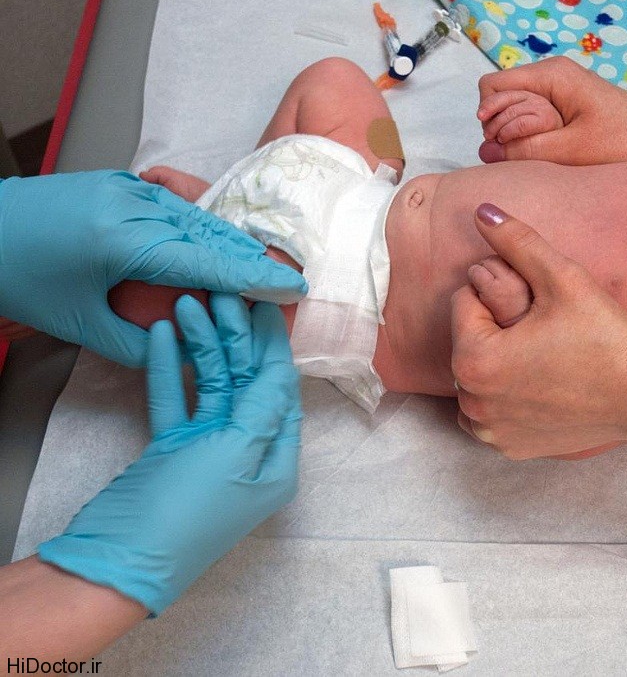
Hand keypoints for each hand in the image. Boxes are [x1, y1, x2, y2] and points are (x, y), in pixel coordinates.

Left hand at [0, 171, 307, 365]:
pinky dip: (200, 230)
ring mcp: (126, 188)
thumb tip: (186, 351)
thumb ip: (139, 344)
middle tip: (281, 288)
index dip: (256, 278)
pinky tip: (212, 247)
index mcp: (126, 241)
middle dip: (250, 262)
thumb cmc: (18, 277)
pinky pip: (175, 207)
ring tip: (255, 272)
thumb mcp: (79, 324)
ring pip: (197, 218)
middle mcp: (133, 206)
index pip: (209, 262)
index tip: (294, 288)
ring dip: (227, 245)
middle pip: (212, 235)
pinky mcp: (118, 184)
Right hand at [37, 294, 301, 614]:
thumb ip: (261, 407)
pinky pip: (177, 400)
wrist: (118, 558)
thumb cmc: (188, 511)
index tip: (267, 304)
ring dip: (202, 345)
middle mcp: (248, 452)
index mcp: (277, 460)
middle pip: (248, 382)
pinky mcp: (171, 449)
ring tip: (190, 302)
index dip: (273, 346)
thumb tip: (283, 370)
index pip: (281, 390)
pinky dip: (172, 368)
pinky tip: (165, 333)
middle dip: (236, 337)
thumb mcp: (235, 454)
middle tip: (224, 292)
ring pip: (211, 385)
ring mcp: (208, 450)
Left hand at [451, 204, 626, 458]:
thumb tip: (481, 211)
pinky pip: (490, 416)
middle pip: (467, 342)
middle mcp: (472, 402)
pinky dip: (503, 401)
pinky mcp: (512, 448)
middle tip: (542, 326)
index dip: (498, 292)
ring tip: (540, 353)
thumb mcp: (562, 278)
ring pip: (474, 380)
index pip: (464, 303)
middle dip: (493, 328)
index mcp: (473, 359)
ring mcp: (491, 431)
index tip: (537, 302)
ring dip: (494, 364)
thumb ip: (517, 240)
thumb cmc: (605, 335)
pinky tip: (537, 385)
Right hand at [477, 57, 626, 170]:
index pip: (492, 86)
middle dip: (504, 127)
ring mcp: (558, 92)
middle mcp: (550, 77)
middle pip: (500, 99)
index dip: (490, 116)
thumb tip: (487, 152)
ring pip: (515, 112)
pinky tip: (554, 152)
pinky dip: (535, 138)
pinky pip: (533, 121)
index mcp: (550, 76)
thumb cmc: (625, 143)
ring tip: (548, 151)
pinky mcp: (566, 108)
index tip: (505, 142)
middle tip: (532, 150)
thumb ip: (524, 149)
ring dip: (520, 136)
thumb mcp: (570, 150)